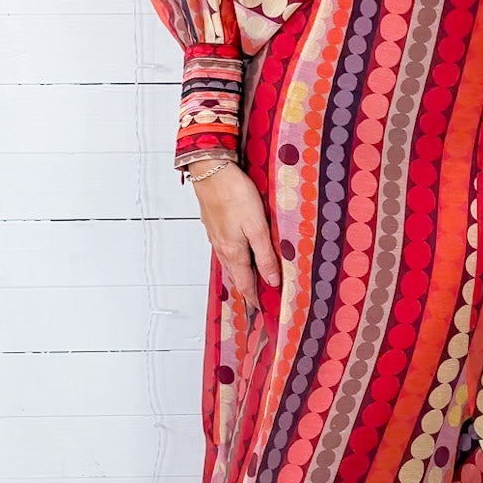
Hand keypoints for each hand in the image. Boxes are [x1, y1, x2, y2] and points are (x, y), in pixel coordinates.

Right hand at [185, 160, 281, 313]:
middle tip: (258, 301)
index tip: (263, 311)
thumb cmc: (235, 194)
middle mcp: (222, 247)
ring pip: (229, 263)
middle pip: (236, 276)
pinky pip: (224, 249)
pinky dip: (233, 259)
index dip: (255, 299)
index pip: (246, 284)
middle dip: (247, 290)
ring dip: (240, 275)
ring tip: (249, 283)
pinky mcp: (214, 225)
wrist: (210, 171)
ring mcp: (216, 236)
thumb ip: (265, 255)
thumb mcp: (257, 226)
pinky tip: (237, 254)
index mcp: (234, 252)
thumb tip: (272, 281)